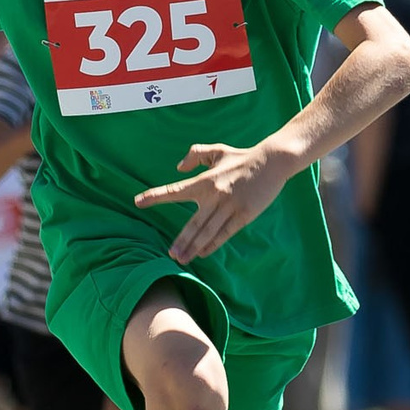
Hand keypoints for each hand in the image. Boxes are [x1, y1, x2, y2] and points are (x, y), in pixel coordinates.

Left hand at [134, 142, 287, 264]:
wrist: (272, 162)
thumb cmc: (241, 157)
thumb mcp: (216, 150)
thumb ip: (194, 155)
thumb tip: (178, 168)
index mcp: (205, 180)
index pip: (175, 191)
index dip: (156, 196)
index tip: (138, 202)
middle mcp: (215, 195)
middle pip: (193, 223)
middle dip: (180, 240)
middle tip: (170, 254)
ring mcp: (230, 206)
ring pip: (208, 232)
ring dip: (194, 247)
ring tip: (182, 259)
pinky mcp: (245, 214)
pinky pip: (226, 233)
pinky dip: (213, 244)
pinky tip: (203, 253)